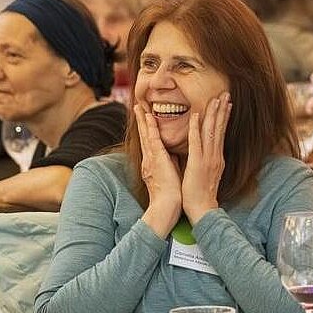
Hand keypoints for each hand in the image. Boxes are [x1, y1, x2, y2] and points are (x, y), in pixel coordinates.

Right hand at [135, 104, 181, 237]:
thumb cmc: (171, 194)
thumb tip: (174, 154)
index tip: (146, 117)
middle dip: (141, 121)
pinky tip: (150, 118)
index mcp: (153, 163)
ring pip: (146, 135)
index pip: (149, 142)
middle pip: (144, 136)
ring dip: (143, 120)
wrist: (167, 206)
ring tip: (139, 107)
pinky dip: (151, 129)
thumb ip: (170, 162)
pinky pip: (153, 141)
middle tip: (137, 106)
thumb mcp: (170, 174)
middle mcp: (149, 159)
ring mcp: (151, 159)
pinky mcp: (156, 160)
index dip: (147, 129)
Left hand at [181, 92, 229, 224]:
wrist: (202, 209)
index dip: (224, 117)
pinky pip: (196, 142)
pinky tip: (196, 115)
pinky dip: (196, 128)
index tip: (226, 104)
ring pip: (211, 131)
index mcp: (217, 158)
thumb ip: (206, 160)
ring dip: (213, 114)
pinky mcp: (197, 163)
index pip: (221, 133)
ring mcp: (208, 158)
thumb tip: (203, 151)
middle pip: (219, 128)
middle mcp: (216, 156)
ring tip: (216, 99)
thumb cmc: (201, 194)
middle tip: (225, 94)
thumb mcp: (207, 173)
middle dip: (223, 110)